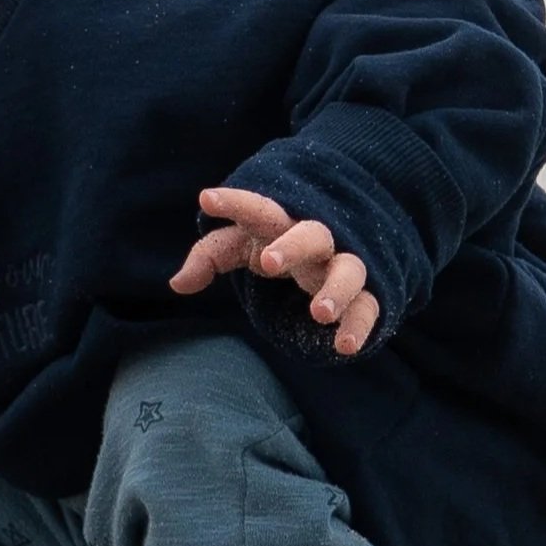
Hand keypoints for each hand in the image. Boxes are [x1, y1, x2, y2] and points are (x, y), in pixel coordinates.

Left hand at [167, 185, 379, 356]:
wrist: (340, 255)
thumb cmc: (279, 246)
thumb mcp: (242, 246)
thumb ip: (209, 257)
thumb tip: (177, 284)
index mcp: (281, 224)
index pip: (258, 210)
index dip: (234, 203)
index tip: (207, 198)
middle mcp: (316, 241)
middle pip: (311, 234)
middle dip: (293, 246)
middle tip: (269, 264)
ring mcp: (342, 267)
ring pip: (350, 270)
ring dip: (337, 289)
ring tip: (319, 313)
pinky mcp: (365, 295)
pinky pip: (369, 308)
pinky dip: (359, 326)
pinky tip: (345, 346)